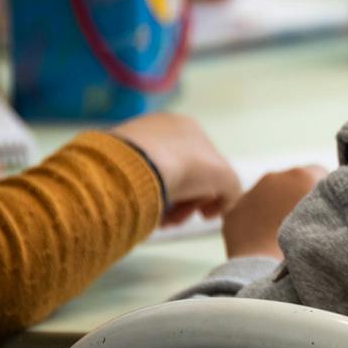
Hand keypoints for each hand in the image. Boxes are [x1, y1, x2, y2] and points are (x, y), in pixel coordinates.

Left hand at [110, 112, 241, 226]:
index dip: (210, 193)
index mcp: (191, 127)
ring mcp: (136, 139)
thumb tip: (223, 206)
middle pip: (184, 175)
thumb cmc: (188, 168)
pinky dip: (145, 197)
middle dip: (187, 202)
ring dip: (167, 205)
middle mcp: (164, 128)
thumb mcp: (226, 180)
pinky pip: (137, 181)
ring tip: (161, 221)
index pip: (208, 165)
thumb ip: (232, 192)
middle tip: (179, 220)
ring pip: (160, 180)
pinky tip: (144, 210)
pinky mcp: (115, 154)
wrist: (139, 166)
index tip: (204, 214)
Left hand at [222, 167, 327, 259]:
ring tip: (282, 235)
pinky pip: (248, 210)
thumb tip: (324, 199)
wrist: (270, 274)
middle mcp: (275, 176)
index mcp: (303, 175)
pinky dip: (256, 220)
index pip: (320, 174)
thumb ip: (329, 201)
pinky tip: (263, 240)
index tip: (324, 212)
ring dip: (275, 207)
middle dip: (296, 197)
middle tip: (303, 225)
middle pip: (292, 182)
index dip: (323, 193)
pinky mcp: (233, 210)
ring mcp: (251, 192)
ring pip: (269, 195)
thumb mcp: (332, 220)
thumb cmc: (310, 250)